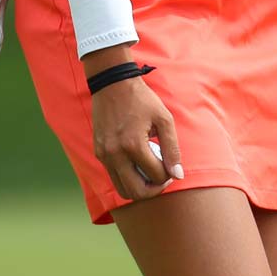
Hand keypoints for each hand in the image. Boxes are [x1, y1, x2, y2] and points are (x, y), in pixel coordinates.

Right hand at [85, 47, 182, 200]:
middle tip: (162, 179)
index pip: (155, 175)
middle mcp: (115, 154)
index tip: (172, 168)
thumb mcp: (164, 119)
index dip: (168, 176)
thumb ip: (173, 149)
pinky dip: (127, 177)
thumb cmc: (141, 99)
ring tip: (150, 173)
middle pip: (136, 192)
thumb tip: (178, 176)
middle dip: (154, 190)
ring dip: (139, 187)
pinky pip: (113, 176)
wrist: (112, 83)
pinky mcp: (98, 152)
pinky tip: (137, 162)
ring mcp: (104, 154)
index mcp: (133, 145)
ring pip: (122, 189)